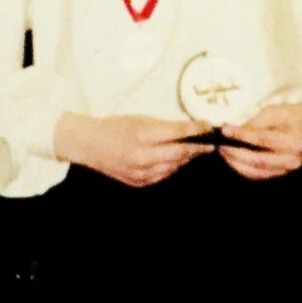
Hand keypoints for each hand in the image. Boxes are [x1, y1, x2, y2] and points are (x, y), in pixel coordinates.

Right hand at [54, 112, 214, 187]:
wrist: (90, 144)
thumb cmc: (116, 127)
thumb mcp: (141, 119)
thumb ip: (164, 126)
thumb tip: (188, 129)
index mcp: (143, 135)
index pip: (178, 133)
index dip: (196, 130)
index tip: (209, 126)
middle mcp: (143, 156)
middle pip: (180, 153)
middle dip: (198, 148)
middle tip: (211, 143)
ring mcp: (141, 172)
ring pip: (173, 167)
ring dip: (187, 159)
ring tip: (197, 151)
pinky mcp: (139, 182)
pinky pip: (163, 175)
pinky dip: (172, 167)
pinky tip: (178, 161)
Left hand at [218, 96, 301, 180]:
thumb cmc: (289, 116)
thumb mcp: (272, 112)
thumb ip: (254, 124)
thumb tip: (232, 133)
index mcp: (294, 141)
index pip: (262, 139)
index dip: (242, 135)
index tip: (225, 130)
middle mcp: (293, 159)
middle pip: (258, 159)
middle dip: (235, 153)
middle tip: (220, 144)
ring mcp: (288, 169)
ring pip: (256, 171)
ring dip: (236, 163)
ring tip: (223, 152)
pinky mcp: (281, 173)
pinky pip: (258, 175)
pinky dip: (243, 168)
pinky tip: (232, 159)